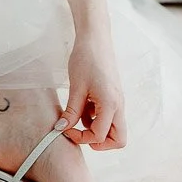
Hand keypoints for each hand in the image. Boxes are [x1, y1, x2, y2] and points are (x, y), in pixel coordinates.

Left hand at [61, 28, 124, 150]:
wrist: (95, 38)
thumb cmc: (86, 59)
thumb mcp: (76, 87)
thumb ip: (71, 111)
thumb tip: (62, 129)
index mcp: (110, 104)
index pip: (99, 136)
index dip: (81, 138)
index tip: (66, 129)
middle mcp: (118, 105)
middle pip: (118, 140)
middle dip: (99, 143)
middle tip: (79, 134)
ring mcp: (118, 101)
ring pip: (115, 129)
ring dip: (97, 130)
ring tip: (78, 115)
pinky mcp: (113, 96)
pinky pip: (109, 116)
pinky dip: (96, 118)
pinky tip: (82, 105)